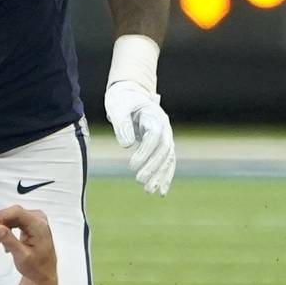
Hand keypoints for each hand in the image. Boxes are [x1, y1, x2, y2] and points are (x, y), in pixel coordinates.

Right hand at [0, 206, 57, 284]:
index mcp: (39, 225)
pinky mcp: (29, 224)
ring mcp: (34, 220)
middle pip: (12, 214)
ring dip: (0, 230)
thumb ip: (9, 240)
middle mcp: (38, 219)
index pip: (17, 212)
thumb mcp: (21, 256)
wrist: (43, 274)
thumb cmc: (36, 267)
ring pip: (10, 217)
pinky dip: (5, 231)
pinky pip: (12, 221)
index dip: (1, 215)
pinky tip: (4, 243)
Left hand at [104, 80, 175, 195]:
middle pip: (164, 150)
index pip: (154, 137)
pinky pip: (167, 162)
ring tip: (149, 191)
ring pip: (168, 159)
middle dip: (153, 167)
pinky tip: (161, 192)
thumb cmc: (122, 99)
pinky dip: (165, 176)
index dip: (145, 152)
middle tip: (139, 181)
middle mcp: (164, 127)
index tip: (131, 165)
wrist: (130, 93)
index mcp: (154, 117)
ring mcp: (166, 136)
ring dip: (160, 176)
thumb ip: (122, 125)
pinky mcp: (162, 144)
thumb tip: (126, 145)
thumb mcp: (118, 108)